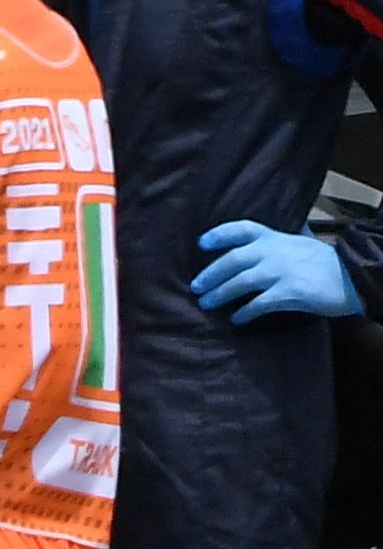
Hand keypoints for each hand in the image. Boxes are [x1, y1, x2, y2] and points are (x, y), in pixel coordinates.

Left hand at [193, 220, 361, 323]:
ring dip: (220, 294)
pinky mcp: (289, 292)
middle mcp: (275, 251)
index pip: (243, 229)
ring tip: (206, 304)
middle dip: (211, 274)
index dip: (220, 234)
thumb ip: (277, 244)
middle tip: (196, 287)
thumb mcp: (299, 244)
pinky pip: (258, 303)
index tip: (202, 243)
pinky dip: (244, 312)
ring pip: (240, 281)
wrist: (352, 277)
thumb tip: (257, 245)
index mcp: (276, 238)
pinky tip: (237, 319)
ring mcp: (281, 271)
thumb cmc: (325, 263)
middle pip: (233, 259)